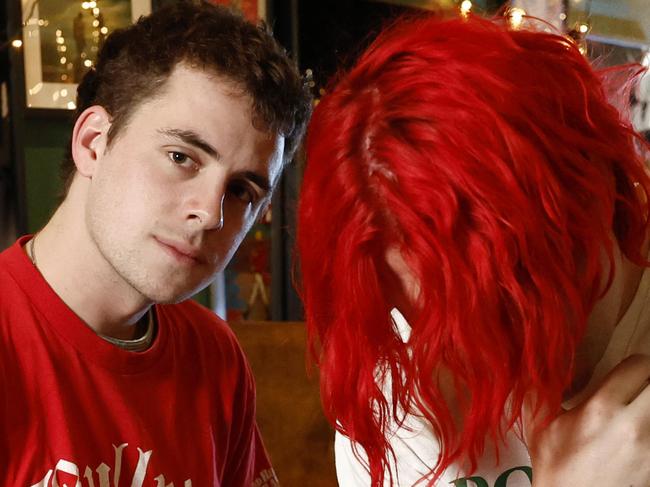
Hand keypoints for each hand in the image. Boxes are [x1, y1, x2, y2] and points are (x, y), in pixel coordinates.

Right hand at [524, 354, 649, 486]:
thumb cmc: (556, 467)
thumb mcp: (538, 426)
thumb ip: (538, 390)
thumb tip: (533, 361)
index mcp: (602, 408)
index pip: (640, 365)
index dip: (632, 368)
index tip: (624, 377)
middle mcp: (633, 425)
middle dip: (648, 385)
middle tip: (635, 394)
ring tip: (637, 415)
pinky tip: (639, 438)